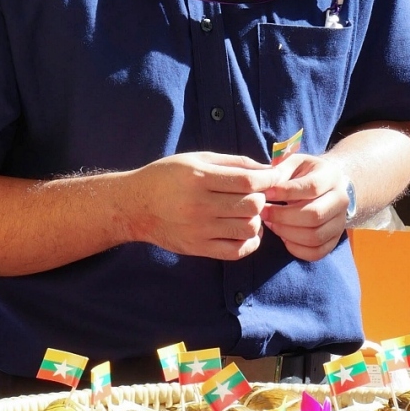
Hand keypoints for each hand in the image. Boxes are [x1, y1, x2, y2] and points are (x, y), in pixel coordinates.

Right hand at [127, 151, 275, 259]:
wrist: (135, 206)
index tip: (274, 176)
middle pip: (252, 205)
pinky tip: (244, 230)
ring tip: (247, 211)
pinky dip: (249, 242)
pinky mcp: (198, 248)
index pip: (247, 181)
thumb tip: (266, 168)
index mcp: (198, 178)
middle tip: (255, 193)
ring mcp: (199, 230)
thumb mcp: (196, 159)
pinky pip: (237, 251)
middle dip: (262, 197)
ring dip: (256, 218)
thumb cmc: (167, 176)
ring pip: (248, 228)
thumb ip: (232, 162)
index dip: (268, 178)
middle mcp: (199, 206)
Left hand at [259, 152, 349, 260]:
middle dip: (283, 216)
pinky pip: (316, 252)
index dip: (286, 192)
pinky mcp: (334, 240)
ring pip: (314, 236)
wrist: (325, 186)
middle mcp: (341, 200)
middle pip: (314, 215)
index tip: (266, 193)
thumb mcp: (293, 162)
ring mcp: (340, 222)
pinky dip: (295, 248)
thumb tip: (266, 184)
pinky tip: (283, 236)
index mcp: (331, 176)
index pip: (312, 187)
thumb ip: (280, 169)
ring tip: (271, 223)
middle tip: (263, 212)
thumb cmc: (303, 173)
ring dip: (286, 232)